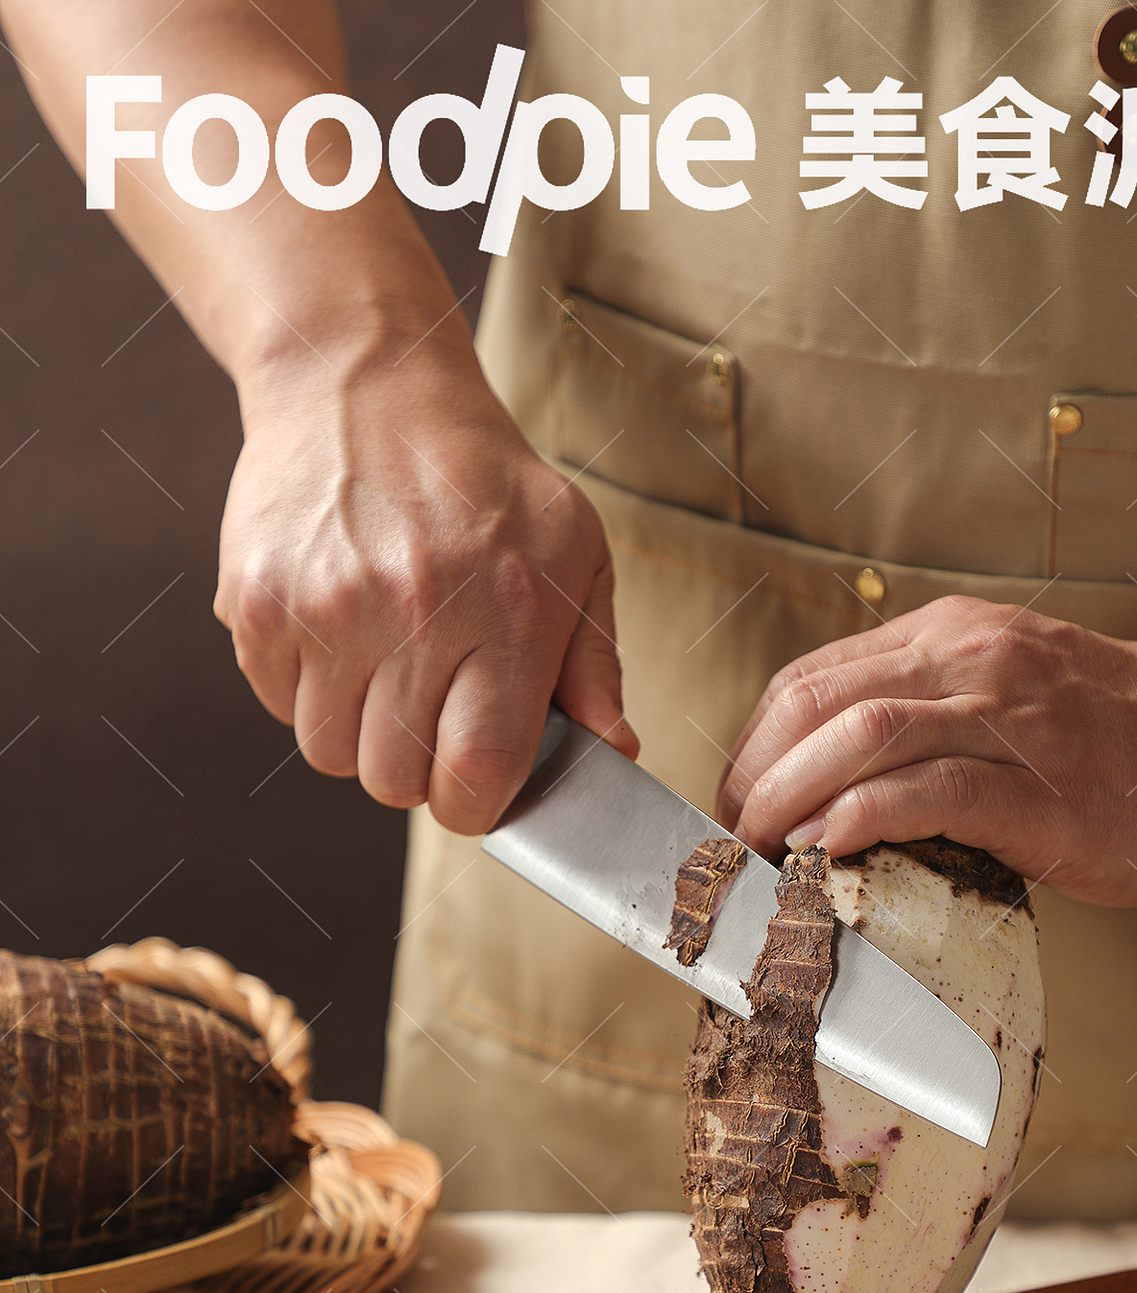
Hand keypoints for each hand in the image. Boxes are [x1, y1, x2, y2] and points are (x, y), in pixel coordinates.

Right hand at [215, 328, 636, 828]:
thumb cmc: (481, 479)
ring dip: (358, 732)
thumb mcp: (572, 550)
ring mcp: (327, 608)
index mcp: (507, 611)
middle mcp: (415, 612)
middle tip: (430, 710)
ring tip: (382, 665)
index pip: (479, 772)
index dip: (476, 803)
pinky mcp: (259, 601)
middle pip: (396, 780)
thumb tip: (613, 750)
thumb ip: (595, 660)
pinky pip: (278, 706)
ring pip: (330, 753)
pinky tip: (337, 631)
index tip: (476, 784)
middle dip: (417, 768)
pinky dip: (305, 689)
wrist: (363, 381)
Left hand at [715, 594, 1136, 906]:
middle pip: (815, 705)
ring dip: (788, 799)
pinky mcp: (1040, 788)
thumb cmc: (1108, 732)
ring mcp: (1006, 719)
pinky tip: (828, 848)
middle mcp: (968, 661)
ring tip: (762, 851)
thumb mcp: (998, 688)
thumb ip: (917, 715)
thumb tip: (821, 784)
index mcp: (946, 637)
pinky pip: (929, 791)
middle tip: (731, 842)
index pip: (809, 681)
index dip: (750, 748)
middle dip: (751, 779)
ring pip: (860, 737)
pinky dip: (861, 818)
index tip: (732, 807)